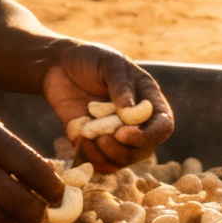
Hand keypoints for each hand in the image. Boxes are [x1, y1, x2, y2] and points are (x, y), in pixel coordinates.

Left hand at [42, 42, 174, 170]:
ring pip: (122, 160)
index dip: (148, 136)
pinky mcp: (95, 144)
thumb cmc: (89, 59)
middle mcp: (136, 122)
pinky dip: (90, 160)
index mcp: (148, 101)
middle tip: (99, 138)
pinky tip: (79, 142)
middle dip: (123, 150)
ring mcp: (115, 135)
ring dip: (105, 156)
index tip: (122, 133)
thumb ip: (121, 86)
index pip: (163, 126)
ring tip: (86, 138)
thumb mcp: (108, 64)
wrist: (58, 65)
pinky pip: (99, 163)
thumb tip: (131, 113)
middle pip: (144, 150)